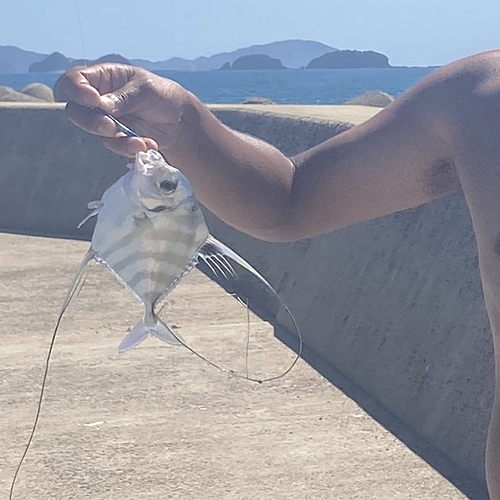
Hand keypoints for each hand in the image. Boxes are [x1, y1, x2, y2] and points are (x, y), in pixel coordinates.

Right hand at [54, 64, 192, 155]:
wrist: (179, 119)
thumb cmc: (161, 94)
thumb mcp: (146, 89)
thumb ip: (124, 97)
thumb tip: (101, 106)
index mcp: (102, 78)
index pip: (73, 81)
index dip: (76, 91)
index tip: (93, 100)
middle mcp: (98, 100)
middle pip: (75, 112)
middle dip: (91, 122)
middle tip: (111, 127)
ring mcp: (106, 120)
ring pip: (95, 134)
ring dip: (116, 140)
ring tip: (139, 142)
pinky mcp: (117, 139)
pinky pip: (115, 146)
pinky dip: (130, 148)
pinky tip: (149, 145)